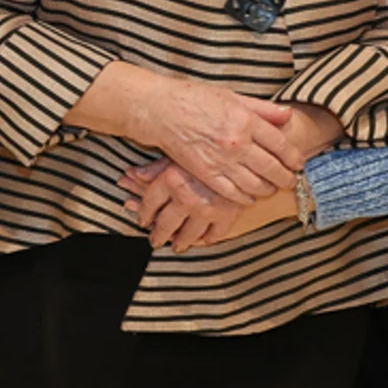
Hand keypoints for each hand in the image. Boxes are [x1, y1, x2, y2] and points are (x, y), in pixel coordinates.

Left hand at [125, 162, 293, 251]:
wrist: (258, 146)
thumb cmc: (214, 141)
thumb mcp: (184, 146)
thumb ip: (156, 166)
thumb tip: (129, 175)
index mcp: (173, 178)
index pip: (149, 202)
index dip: (143, 212)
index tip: (142, 219)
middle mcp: (188, 197)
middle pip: (165, 223)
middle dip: (158, 234)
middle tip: (154, 240)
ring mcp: (209, 209)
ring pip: (188, 234)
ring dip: (180, 241)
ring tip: (175, 246)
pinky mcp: (229, 216)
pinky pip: (215, 234)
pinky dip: (207, 239)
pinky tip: (202, 240)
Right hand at [127, 78, 299, 202]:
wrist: (160, 110)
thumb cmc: (194, 99)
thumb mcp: (232, 96)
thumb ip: (262, 108)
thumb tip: (287, 115)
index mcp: (245, 120)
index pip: (281, 145)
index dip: (294, 157)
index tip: (298, 163)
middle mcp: (236, 142)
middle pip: (273, 169)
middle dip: (286, 178)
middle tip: (291, 181)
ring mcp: (221, 160)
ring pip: (256, 185)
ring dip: (268, 189)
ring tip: (271, 188)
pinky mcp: (205, 173)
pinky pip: (233, 193)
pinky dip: (245, 197)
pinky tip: (250, 195)